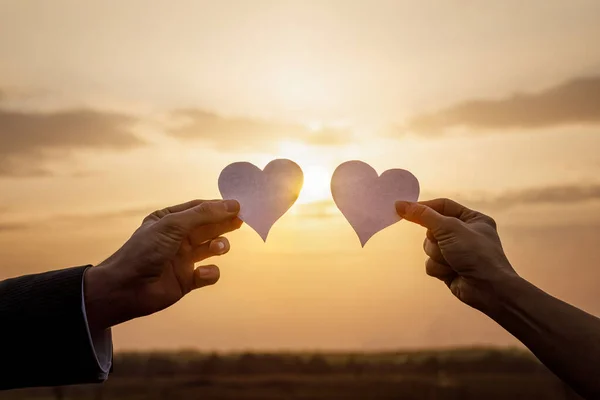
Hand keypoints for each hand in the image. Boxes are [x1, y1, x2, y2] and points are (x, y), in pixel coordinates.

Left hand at [84, 199, 241, 330]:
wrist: (125, 289)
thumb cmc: (145, 250)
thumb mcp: (173, 225)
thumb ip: (203, 215)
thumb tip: (232, 204)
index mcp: (169, 220)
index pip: (199, 209)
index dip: (219, 207)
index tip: (240, 206)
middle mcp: (177, 238)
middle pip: (208, 227)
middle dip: (224, 224)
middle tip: (241, 222)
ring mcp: (182, 259)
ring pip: (210, 248)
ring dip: (219, 246)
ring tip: (219, 247)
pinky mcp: (187, 280)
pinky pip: (207, 274)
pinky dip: (209, 273)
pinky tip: (202, 273)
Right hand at [395, 198, 518, 313]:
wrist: (488, 289)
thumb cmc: (477, 254)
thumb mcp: (450, 228)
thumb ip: (424, 216)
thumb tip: (400, 204)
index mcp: (472, 219)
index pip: (442, 206)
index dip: (424, 208)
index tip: (404, 209)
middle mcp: (465, 234)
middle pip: (432, 228)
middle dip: (435, 239)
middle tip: (445, 244)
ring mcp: (456, 252)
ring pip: (429, 247)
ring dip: (437, 255)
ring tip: (452, 261)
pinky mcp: (449, 268)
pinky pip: (431, 263)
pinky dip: (438, 267)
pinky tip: (451, 272)